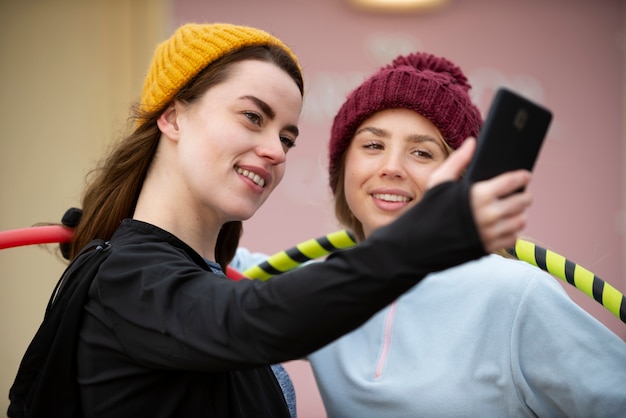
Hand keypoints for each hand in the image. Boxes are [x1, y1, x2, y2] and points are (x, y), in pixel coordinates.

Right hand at [427, 137, 532, 251]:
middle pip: (522, 202)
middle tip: (520, 194)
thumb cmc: (428, 209)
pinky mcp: (488, 248)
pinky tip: (503, 226)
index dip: (522, 177)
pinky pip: (512, 239)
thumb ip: (457, 160)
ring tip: (512, 210)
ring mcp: (489, 233)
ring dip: (518, 215)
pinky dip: (511, 232)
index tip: (525, 176)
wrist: (418, 243)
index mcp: (479, 195)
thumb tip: (472, 142)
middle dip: (524, 196)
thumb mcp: (439, 181)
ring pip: (520, 221)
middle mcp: (488, 215)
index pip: (512, 182)